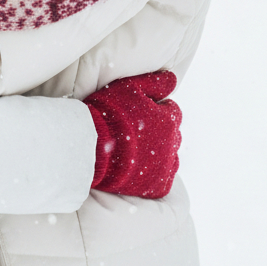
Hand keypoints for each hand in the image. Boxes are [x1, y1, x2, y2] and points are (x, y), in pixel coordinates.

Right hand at [85, 71, 181, 199]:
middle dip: (158, 129)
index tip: (138, 110)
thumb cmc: (109, 113)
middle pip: (171, 133)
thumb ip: (155, 82)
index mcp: (169, 119)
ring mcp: (166, 167)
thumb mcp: (129, 86)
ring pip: (169, 155)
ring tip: (134, 148)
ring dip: (157, 150)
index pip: (171, 110)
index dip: (154, 108)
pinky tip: (137, 165)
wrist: (93, 148)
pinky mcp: (157, 187)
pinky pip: (163, 177)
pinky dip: (154, 171)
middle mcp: (173, 143)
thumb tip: (173, 79)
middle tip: (134, 128)